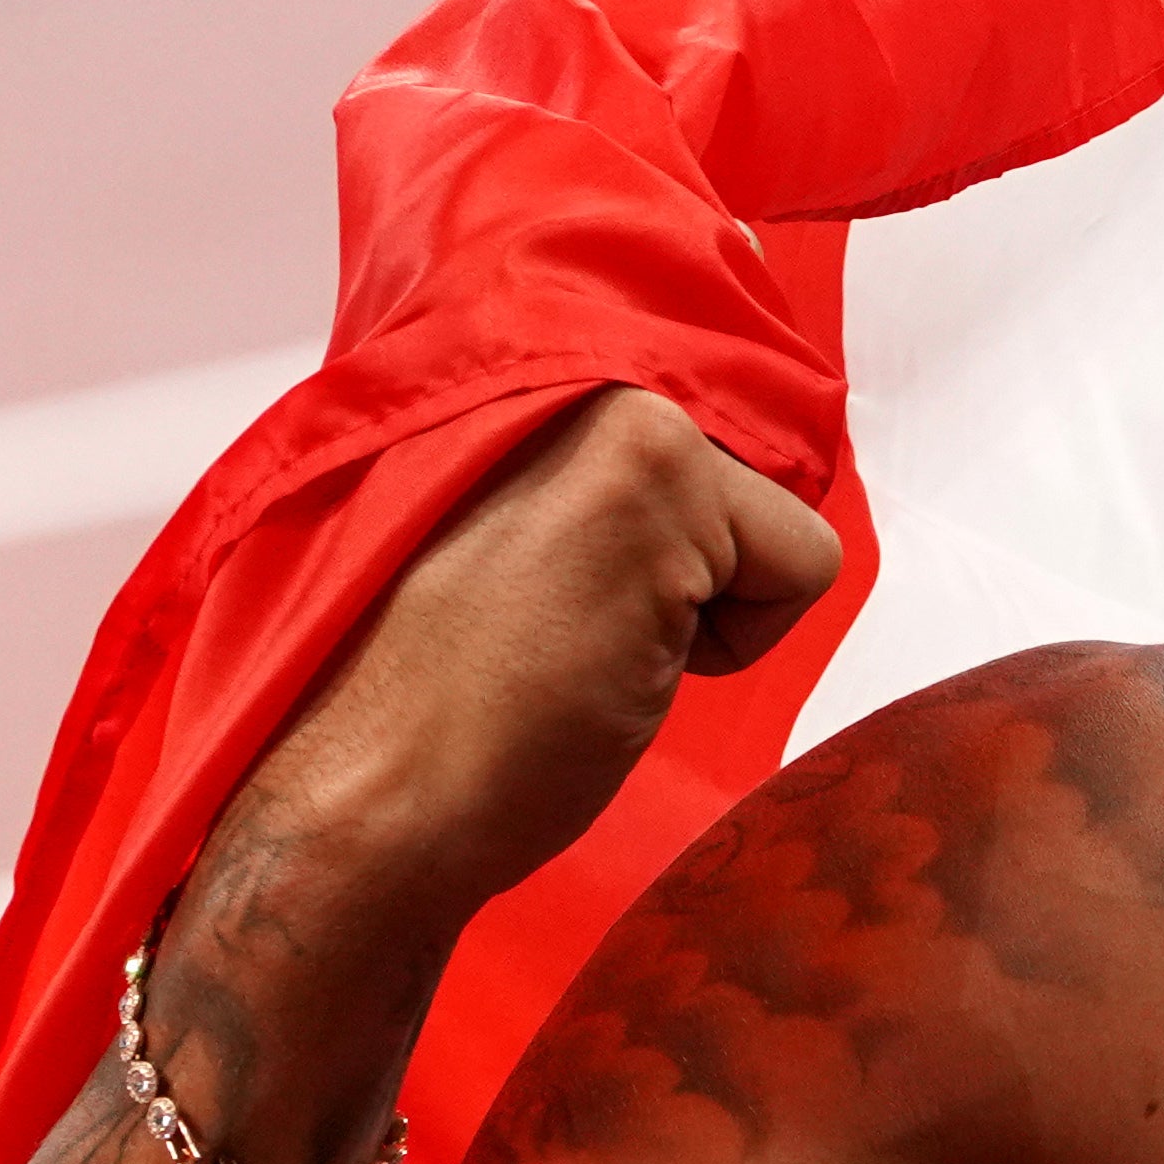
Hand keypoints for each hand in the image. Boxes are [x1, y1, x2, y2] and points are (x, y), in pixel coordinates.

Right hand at [234, 386, 844, 922]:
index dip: (671, 540)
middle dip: (686, 570)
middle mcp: (564, 369)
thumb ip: (573, 491)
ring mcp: (609, 410)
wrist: (360, 793)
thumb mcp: (489, 551)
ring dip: (701, 605)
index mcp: (508, 381)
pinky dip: (734, 639)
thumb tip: (674, 505)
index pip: (685, 436)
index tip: (589, 597)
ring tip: (576, 641)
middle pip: (733, 478)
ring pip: (769, 519)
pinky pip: (804, 561)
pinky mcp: (658, 473)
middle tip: (565, 630)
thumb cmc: (411, 706)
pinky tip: (611, 658)